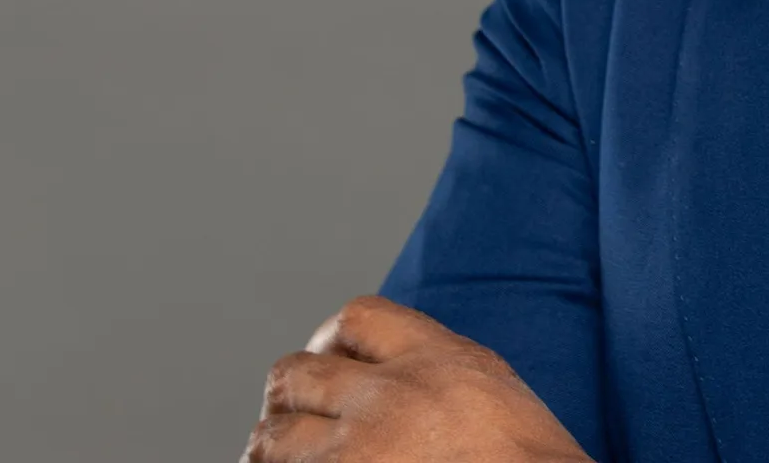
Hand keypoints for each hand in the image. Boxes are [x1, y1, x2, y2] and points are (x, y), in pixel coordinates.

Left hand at [242, 295, 588, 462]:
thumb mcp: (497, 397)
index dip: (329, 343)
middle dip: (286, 398)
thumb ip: (442, 379)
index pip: (358, 319)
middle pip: (295, 374)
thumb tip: (391, 382)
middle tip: (290, 425)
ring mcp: (357, 452)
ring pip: (272, 438)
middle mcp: (390, 398)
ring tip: (279, 461)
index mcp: (441, 361)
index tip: (329, 369)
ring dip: (272, 451)